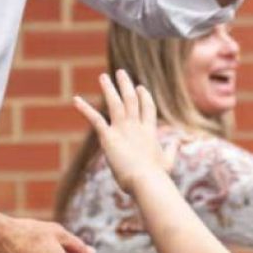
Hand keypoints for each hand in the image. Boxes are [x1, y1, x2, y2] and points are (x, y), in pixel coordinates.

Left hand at [72, 70, 169, 193]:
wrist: (147, 181)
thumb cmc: (158, 176)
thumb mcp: (168, 161)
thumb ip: (172, 149)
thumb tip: (177, 142)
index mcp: (150, 132)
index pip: (148, 108)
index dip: (144, 96)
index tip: (140, 87)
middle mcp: (136, 126)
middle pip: (131, 99)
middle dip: (126, 85)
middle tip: (120, 72)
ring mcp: (123, 129)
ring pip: (115, 103)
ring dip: (109, 88)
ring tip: (103, 76)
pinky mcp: (109, 136)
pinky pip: (95, 119)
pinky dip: (85, 109)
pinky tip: (75, 99)